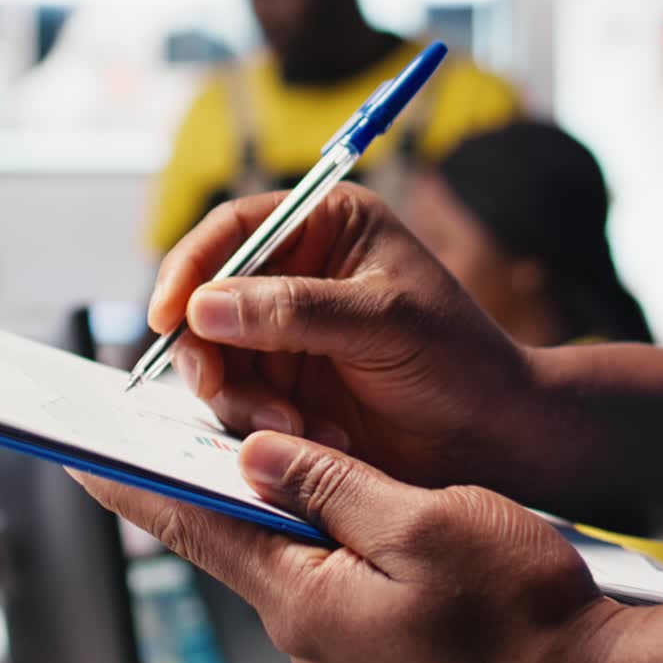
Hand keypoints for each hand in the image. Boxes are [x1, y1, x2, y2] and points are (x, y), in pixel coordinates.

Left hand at [72, 434, 644, 662]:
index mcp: (306, 598)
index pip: (194, 530)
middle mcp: (308, 622)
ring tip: (220, 433)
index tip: (84, 454)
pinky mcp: (370, 626)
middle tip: (143, 424)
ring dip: (243, 490)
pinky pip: (310, 558)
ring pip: (269, 541)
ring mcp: (339, 631)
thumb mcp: (419, 523)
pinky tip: (300, 478)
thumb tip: (254, 455)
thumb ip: (328, 486)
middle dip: (182, 476)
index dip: (133, 487)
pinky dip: (292, 512)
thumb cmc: (515, 608)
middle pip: (223, 534)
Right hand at [148, 185, 533, 490]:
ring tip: (298, 424)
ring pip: (216, 357)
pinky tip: (315, 438)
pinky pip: (238, 402)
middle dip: (207, 348)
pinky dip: (261, 425)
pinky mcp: (286, 385)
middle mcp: (298, 272)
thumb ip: (294, 310)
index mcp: (326, 225)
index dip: (190, 267)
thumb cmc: (459, 360)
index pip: (234, 229)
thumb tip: (203, 304)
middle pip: (208, 297)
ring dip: (241, 397)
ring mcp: (287, 332)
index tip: (166, 315)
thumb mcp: (382, 322)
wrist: (495, 437)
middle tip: (216, 389)